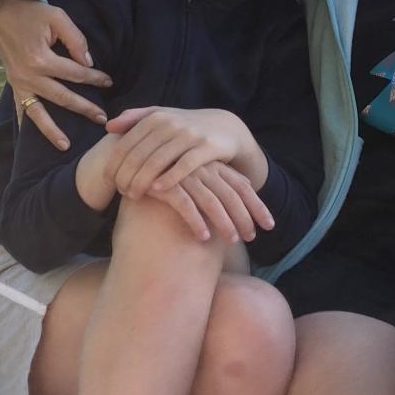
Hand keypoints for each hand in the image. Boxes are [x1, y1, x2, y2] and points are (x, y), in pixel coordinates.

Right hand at [0, 0, 111, 150]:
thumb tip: (88, 63)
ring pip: (38, 112)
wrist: (2, 14)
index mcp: (41, 59)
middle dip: (84, 108)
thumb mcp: (57, 17)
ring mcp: (19, 83)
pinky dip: (26, 124)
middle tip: (102, 119)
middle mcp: (29, 76)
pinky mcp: (14, 85)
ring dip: (52, 130)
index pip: (75, 73)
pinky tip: (33, 139)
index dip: (94, 77)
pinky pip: (20, 108)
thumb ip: (75, 39)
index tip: (108, 81)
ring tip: (66, 146)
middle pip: (62, 97)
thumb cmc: (33, 14)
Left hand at [103, 107, 262, 194]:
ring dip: (142, 181)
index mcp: (155, 117)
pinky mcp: (207, 147)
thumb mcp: (162, 116)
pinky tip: (157, 190)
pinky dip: (169, 178)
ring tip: (134, 196)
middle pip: (139, 154)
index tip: (108, 181)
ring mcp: (189, 134)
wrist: (226, 127)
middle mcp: (170, 123)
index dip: (114, 164)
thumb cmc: (186, 126)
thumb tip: (108, 126)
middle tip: (120, 192)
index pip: (126, 143)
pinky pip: (185, 165)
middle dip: (126, 176)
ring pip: (158, 161)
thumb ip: (135, 118)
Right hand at [142, 160, 272, 244]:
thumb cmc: (166, 167)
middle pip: (232, 194)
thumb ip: (218, 175)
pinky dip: (196, 221)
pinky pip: (185, 204)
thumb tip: (246, 183)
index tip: (270, 225)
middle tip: (253, 238)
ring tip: (233, 240)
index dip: (258, 205)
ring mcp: (184, 173)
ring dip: (225, 222)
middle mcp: (202, 167)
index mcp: (212, 164)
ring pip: (212, 201)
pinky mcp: (164, 183)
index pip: (243, 185)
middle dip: (246, 217)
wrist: (125, 154)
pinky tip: (204, 237)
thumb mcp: (194, 169)